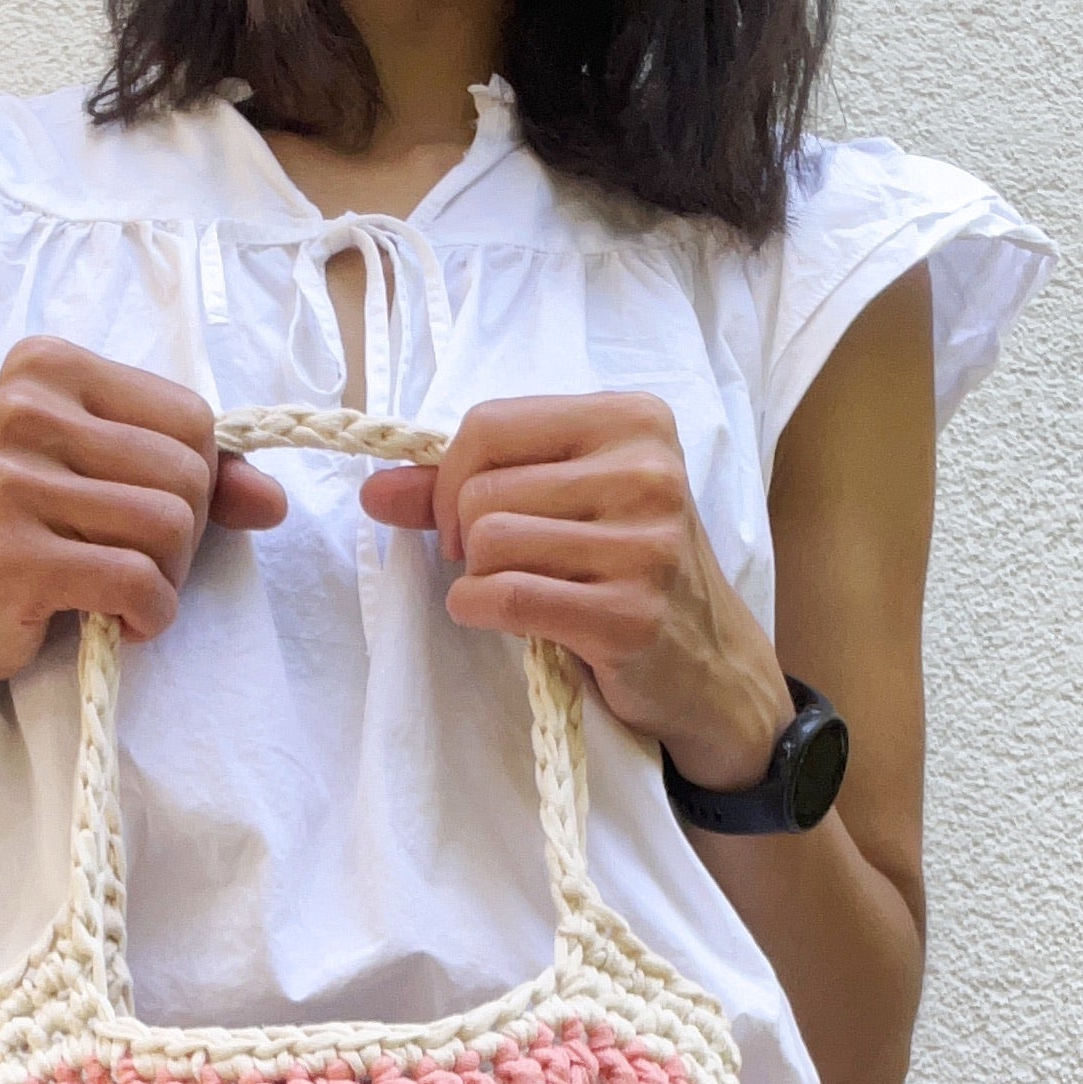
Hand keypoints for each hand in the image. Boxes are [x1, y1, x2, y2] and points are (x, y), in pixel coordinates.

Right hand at [0, 338, 287, 704]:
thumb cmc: (31, 536)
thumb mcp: (104, 481)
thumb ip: (191, 475)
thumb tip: (274, 501)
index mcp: (48, 365)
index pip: (192, 416)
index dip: (196, 482)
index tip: (147, 515)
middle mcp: (22, 409)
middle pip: (187, 472)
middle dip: (184, 538)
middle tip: (137, 564)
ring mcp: (10, 481)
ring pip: (170, 526)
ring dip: (167, 580)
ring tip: (124, 592)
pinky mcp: (13, 555)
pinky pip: (136, 580)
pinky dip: (149, 615)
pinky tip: (118, 620)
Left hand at [360, 393, 795, 789]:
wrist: (708, 664)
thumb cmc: (626, 572)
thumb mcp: (565, 505)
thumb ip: (469, 487)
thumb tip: (374, 492)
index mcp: (634, 420)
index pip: (488, 424)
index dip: (449, 476)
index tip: (461, 518)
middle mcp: (647, 472)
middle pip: (482, 489)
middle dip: (465, 536)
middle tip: (497, 564)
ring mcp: (644, 545)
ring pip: (488, 541)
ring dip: (477, 576)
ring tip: (517, 589)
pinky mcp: (628, 615)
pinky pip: (505, 597)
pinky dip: (476, 609)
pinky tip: (496, 616)